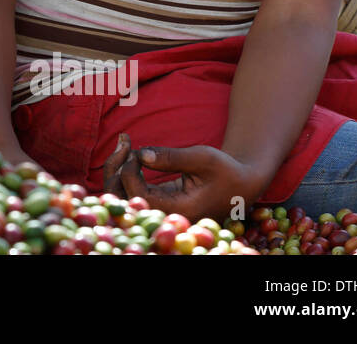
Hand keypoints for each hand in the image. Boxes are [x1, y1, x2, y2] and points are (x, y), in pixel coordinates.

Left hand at [101, 133, 266, 219]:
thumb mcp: (203, 158)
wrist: (240, 183)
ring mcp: (158, 210)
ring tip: (125, 142)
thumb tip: (141, 154)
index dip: (130, 173)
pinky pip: (130, 190)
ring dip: (117, 169)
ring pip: (121, 196)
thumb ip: (172, 157)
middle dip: (116, 170)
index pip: (139, 198)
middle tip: (124, 141)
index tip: (137, 151)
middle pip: (122, 202)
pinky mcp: (155, 201)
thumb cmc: (226, 170)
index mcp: (179, 211)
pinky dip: (125, 170)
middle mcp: (164, 215)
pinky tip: (129, 150)